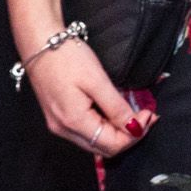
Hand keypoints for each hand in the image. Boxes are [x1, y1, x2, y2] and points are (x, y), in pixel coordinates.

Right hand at [26, 39, 150, 159]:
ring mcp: (59, 125)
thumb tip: (134, 128)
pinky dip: (104, 126)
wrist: (39, 42)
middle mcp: (64, 130)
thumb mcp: (97, 80)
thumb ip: (116, 107)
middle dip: (129, 135)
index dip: (135, 133)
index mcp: (74, 122)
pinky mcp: (58, 117)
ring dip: (117, 132)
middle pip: (104, 147)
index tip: (150, 114)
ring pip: (95, 142)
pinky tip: (115, 113)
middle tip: (147, 115)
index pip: (112, 145)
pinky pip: (87, 132)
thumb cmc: (67, 57)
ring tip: (135, 114)